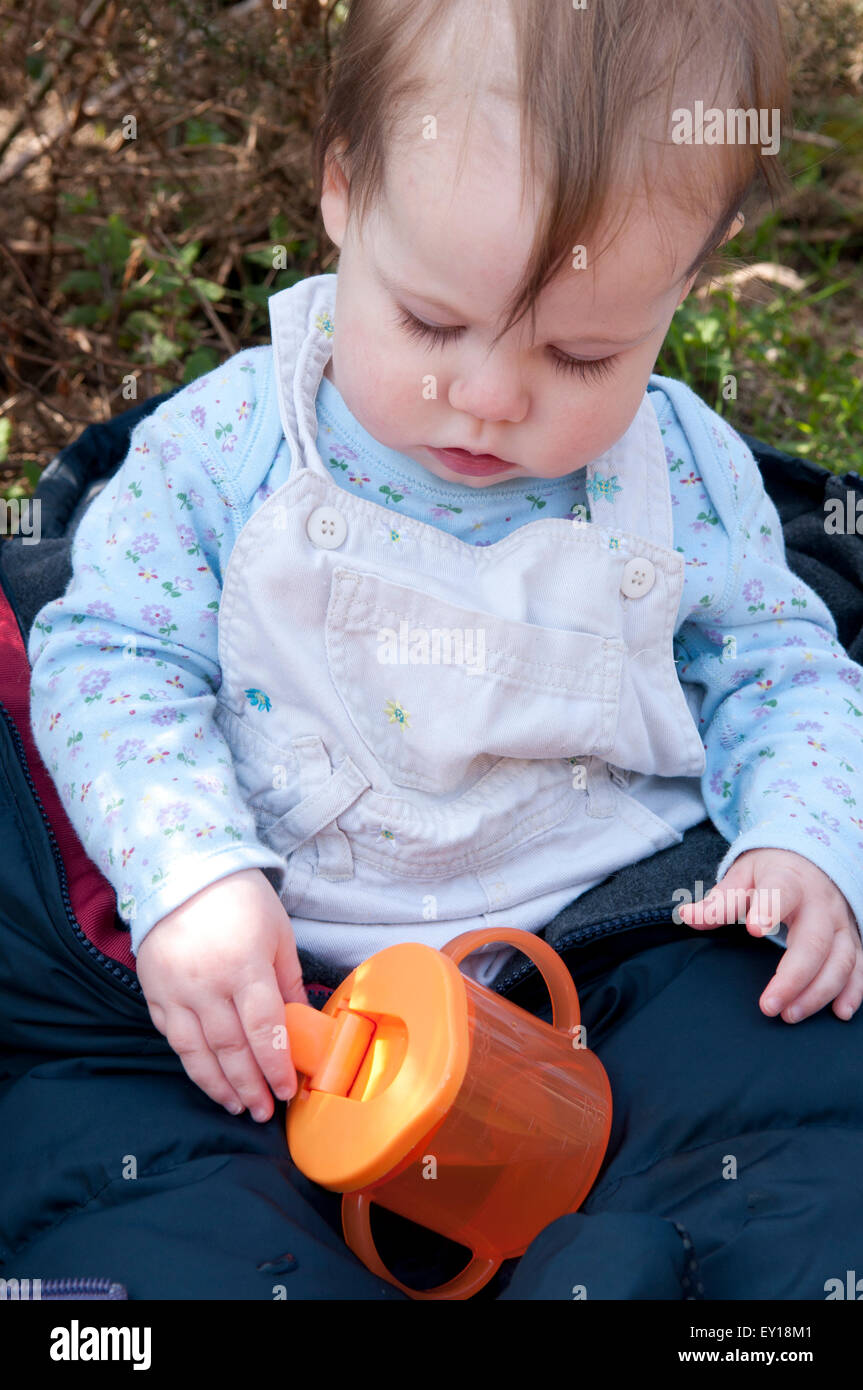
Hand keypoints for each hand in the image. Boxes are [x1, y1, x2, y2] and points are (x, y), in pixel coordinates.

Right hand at [135, 868, 307, 1121]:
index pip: (265, 1030)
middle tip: (264, 1112)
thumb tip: (305, 1023)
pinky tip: (207, 1076)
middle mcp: (207, 984)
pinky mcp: (153, 992)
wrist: (183, 871)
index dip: (276, 1067)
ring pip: (196, 1052)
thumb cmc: (241, 900)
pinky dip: (190, 1061)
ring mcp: (175, 990)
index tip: (288, 1092)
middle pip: (231, 1049)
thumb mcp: (279, 933)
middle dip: (250, 1087)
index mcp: (245, 966)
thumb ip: (289, 981)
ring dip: (218, 1085)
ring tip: (237, 1106)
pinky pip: (171, 1037)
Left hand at [677, 848, 862, 1023]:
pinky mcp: (852, 940)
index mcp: (788, 880)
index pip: (781, 892)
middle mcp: (820, 903)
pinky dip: (854, 991)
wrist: (812, 860)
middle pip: (815, 941)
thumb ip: (719, 900)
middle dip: (794, 976)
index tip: (754, 929)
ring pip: (840, 960)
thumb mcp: (742, 876)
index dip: (768, 909)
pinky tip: (839, 1012)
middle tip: (769, 1004)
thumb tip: (687, 916)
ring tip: (791, 1014)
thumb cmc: (772, 871)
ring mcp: (840, 923)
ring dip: (819, 991)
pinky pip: (859, 967)